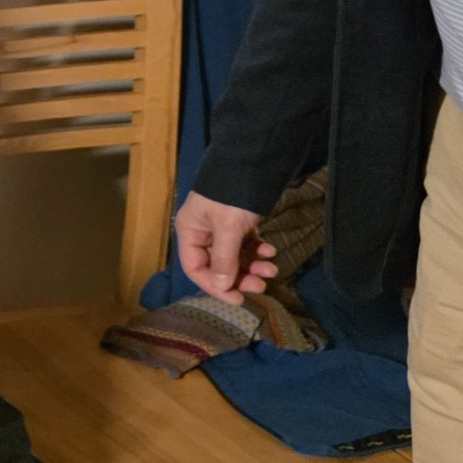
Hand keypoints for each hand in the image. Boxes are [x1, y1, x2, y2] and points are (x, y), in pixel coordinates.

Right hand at [173, 190, 274, 306]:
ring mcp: (220, 227)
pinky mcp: (237, 222)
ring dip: (252, 265)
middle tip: (261, 284)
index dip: (215, 286)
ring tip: (272, 268)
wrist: (251, 163)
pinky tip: (270, 250)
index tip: (238, 298)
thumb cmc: (231, 196)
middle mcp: (202, 232)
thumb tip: (222, 288)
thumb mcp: (228, 229)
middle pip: (217, 265)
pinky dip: (256, 250)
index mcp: (190, 231)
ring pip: (234, 257)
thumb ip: (224, 260)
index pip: (195, 268)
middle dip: (240, 276)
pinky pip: (244, 245)